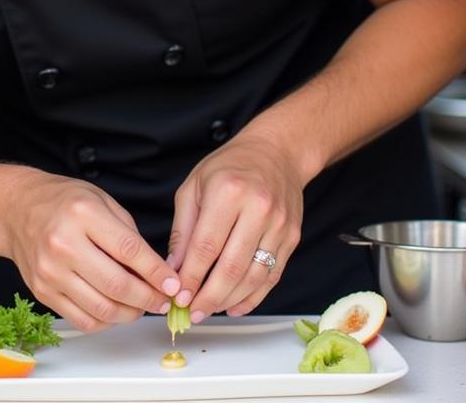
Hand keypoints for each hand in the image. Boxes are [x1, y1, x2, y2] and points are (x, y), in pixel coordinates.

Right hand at [3, 170, 180, 332]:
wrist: (17, 210)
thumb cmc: (63, 202)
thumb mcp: (101, 200)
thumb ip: (128, 234)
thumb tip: (155, 272)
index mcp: (83, 214)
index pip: (130, 250)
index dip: (157, 272)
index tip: (174, 284)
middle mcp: (64, 243)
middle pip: (117, 285)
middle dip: (149, 298)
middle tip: (163, 300)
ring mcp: (50, 271)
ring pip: (102, 309)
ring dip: (130, 314)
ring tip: (141, 305)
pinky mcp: (42, 292)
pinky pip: (82, 319)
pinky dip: (106, 321)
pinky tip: (115, 309)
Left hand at [168, 133, 303, 320]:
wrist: (276, 152)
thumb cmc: (229, 167)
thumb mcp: (194, 186)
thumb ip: (183, 228)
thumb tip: (173, 268)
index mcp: (228, 191)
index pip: (206, 245)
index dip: (191, 276)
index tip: (177, 296)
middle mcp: (257, 208)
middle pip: (231, 267)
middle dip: (208, 296)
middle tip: (191, 312)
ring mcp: (279, 225)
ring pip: (254, 277)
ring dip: (229, 300)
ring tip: (208, 310)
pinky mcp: (292, 238)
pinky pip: (272, 276)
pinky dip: (253, 297)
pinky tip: (234, 306)